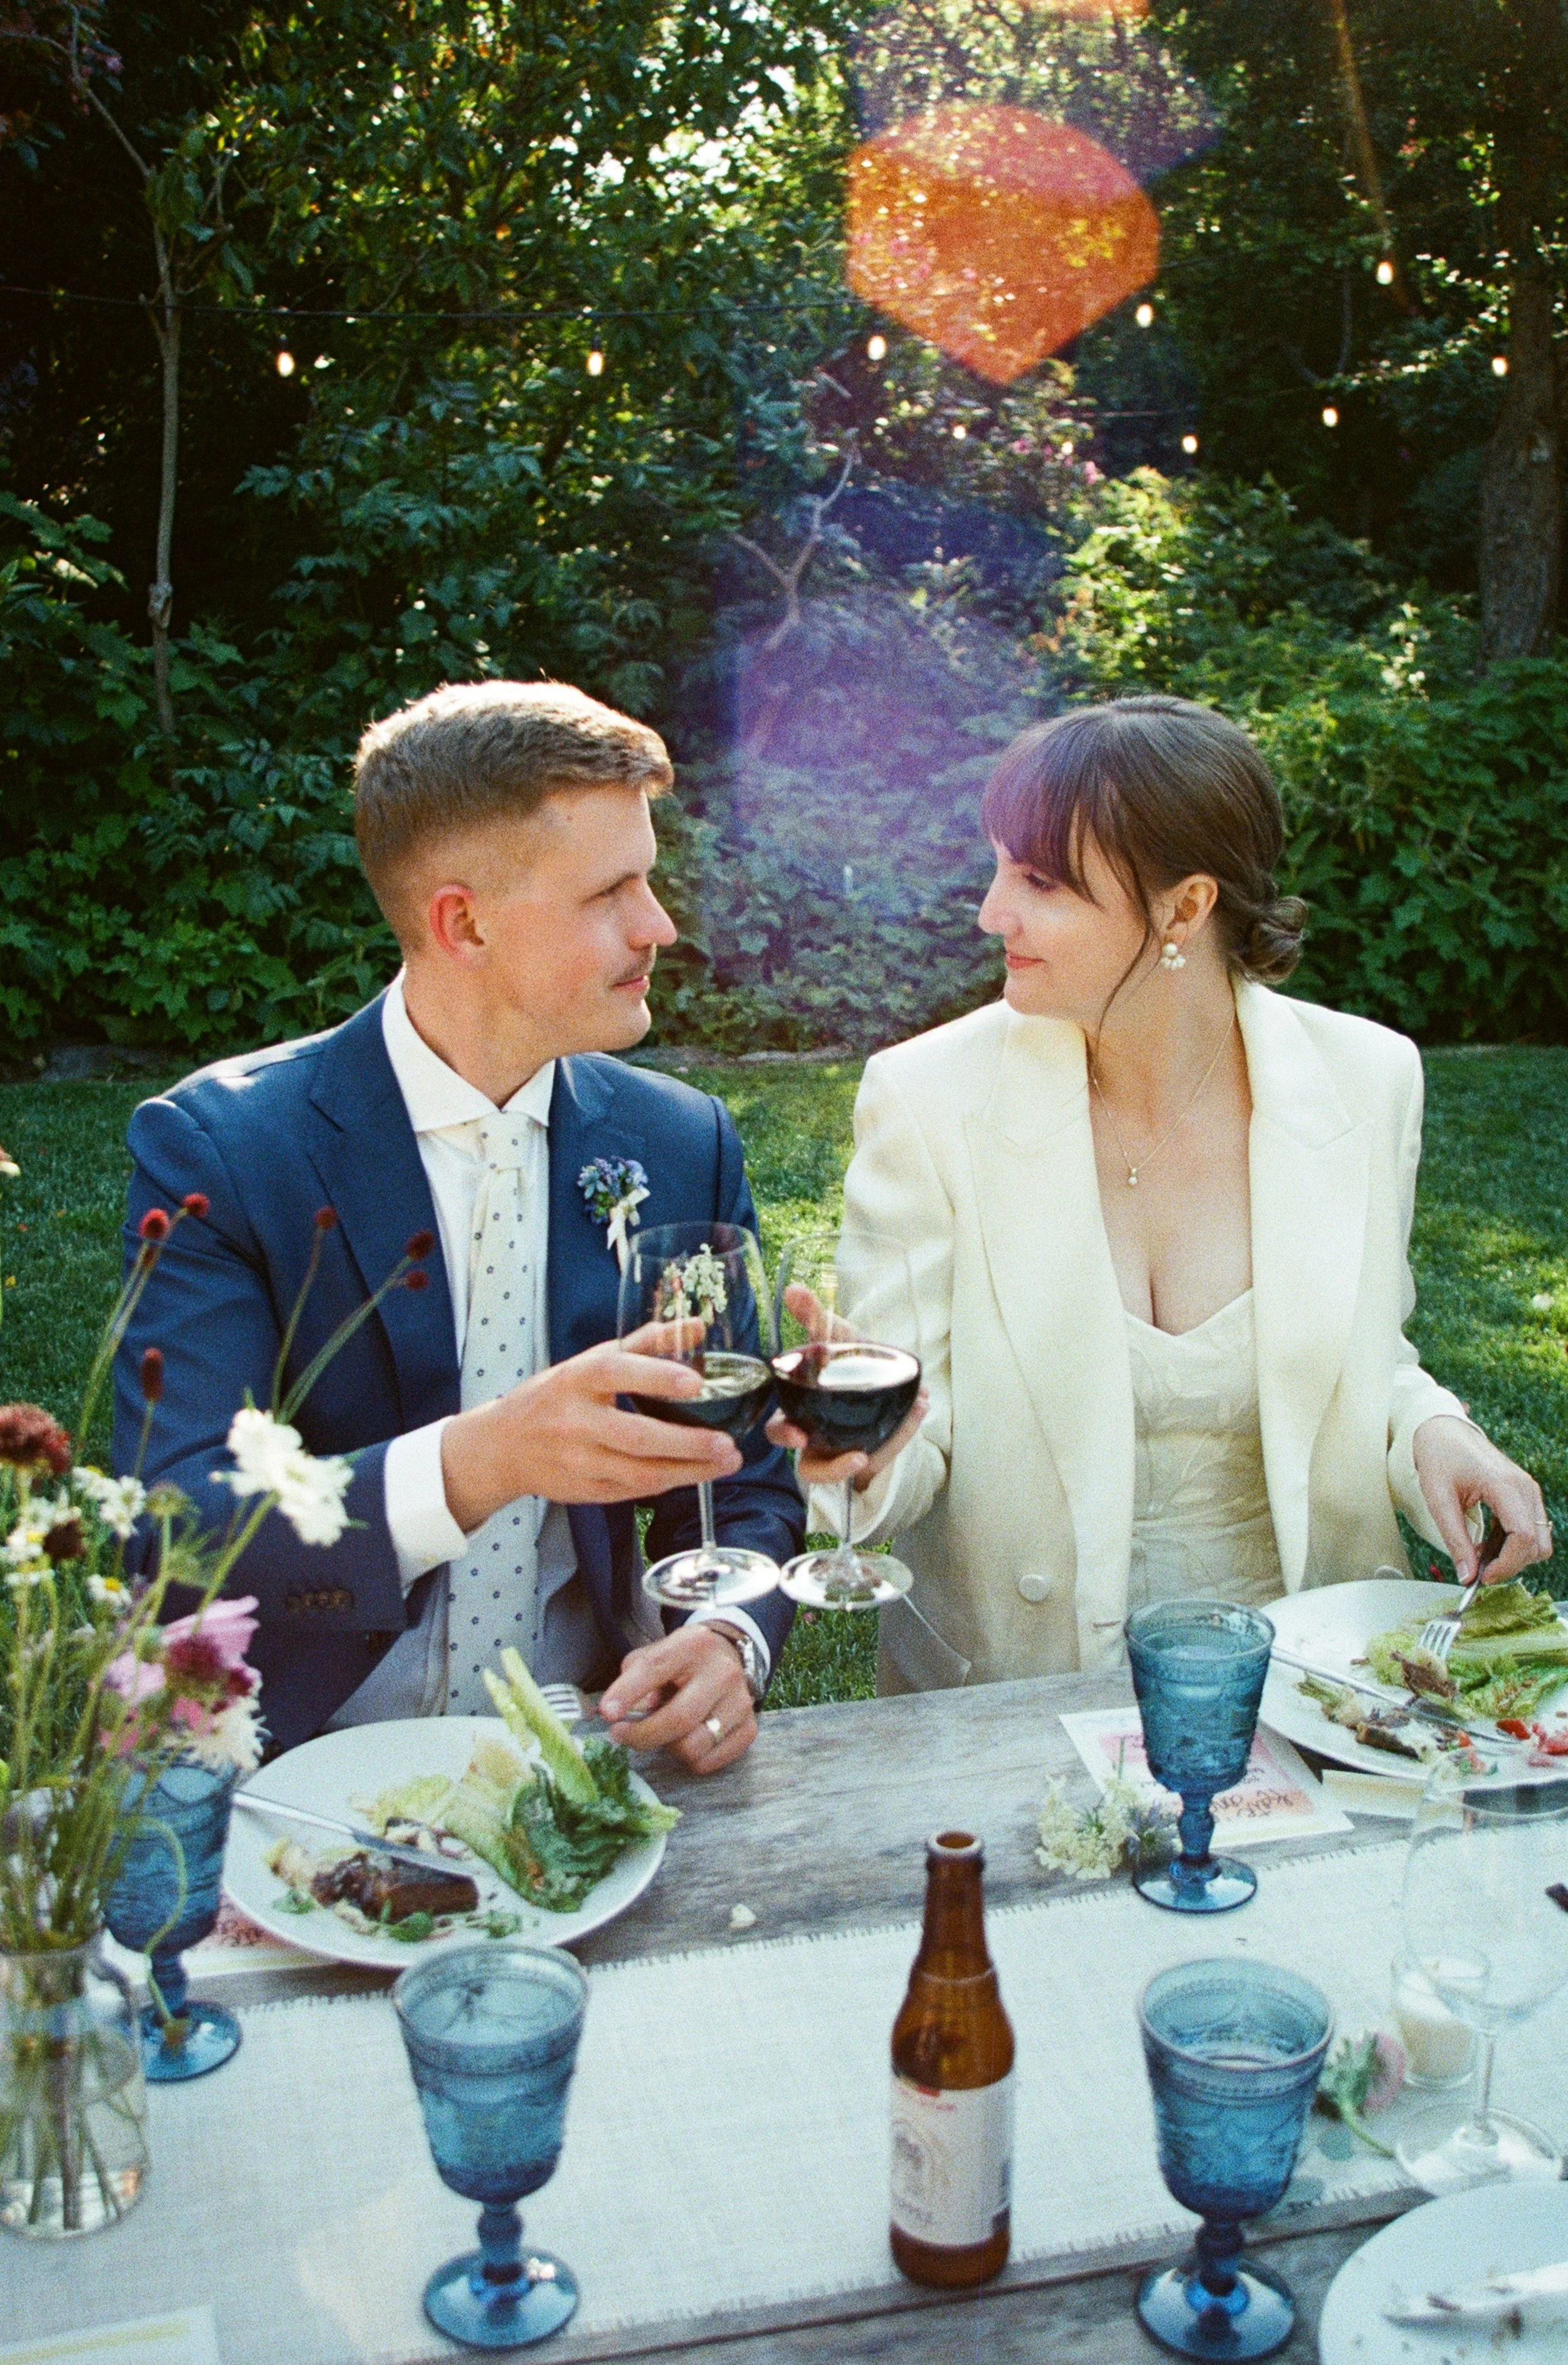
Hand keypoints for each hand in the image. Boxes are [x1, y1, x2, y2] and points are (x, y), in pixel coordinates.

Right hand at [441, 1321, 740, 1531]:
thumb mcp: (591, 1360)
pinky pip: (634, 1491)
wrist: (503, 1446)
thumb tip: (696, 1327)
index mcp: (577, 1379)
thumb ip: (646, 1343)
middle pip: (636, 1436)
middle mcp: (575, 1421)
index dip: (657, 1377)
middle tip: (728, 1443)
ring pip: (640, 1473)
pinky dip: (669, 1483)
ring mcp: (578, 1461)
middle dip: (688, 1444)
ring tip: (727, 1460)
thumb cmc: (557, 1395)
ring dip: (689, 1470)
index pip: (617, 1373)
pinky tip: (696, 1473)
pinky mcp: (584, 1490)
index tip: (697, 1382)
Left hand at [598, 1625, 756, 1773]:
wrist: (727, 1658)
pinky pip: (709, 1762)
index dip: (628, 1692)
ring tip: (663, 1733)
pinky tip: (685, 1740)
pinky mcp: (749, 1729)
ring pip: (693, 1747)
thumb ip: (635, 1677)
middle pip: (678, 1719)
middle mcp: (722, 1672)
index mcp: (693, 1645)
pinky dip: (689, 1760)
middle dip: (641, 1735)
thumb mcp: (654, 1655)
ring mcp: (740, 1702)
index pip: (655, 1669)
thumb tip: (630, 1713)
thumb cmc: (681, 1661)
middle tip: (621, 1735)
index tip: (607, 1714)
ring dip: (668, 1747)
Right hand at [764, 1283, 927, 1491]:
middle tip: (814, 1445)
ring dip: (839, 1468)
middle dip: (812, 1461)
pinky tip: (917, 1412)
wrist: (890, 1382)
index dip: (782, 1434)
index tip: (794, 1433)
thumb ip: (815, 1317)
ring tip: (859, 1457)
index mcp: (804, 1412)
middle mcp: (820, 1438)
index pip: (781, 1428)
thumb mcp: (841, 1338)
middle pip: (805, 1464)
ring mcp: (845, 1450)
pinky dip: (895, 1442)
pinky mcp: (873, 1454)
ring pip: (831, 1473)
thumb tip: (792, 1290)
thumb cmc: (856, 1361)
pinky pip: (880, 1458)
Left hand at [1411, 1415, 1552, 1582]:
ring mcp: (1529, 1490)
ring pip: (1539, 1541)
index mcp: (1505, 1485)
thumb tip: (1467, 1577)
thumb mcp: (1438, 1499)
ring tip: (1478, 1554)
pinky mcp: (1526, 1495)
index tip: (1482, 1577)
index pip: (1523, 1536)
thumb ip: (1455, 1540)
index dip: (1507, 1564)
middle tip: (1477, 1570)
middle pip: (1537, 1543)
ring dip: (1513, 1556)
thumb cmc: (1439, 1457)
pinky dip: (1513, 1545)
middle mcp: (1525, 1487)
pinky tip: (1485, 1545)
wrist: (1445, 1431)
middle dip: (1510, 1564)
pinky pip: (1532, 1530)